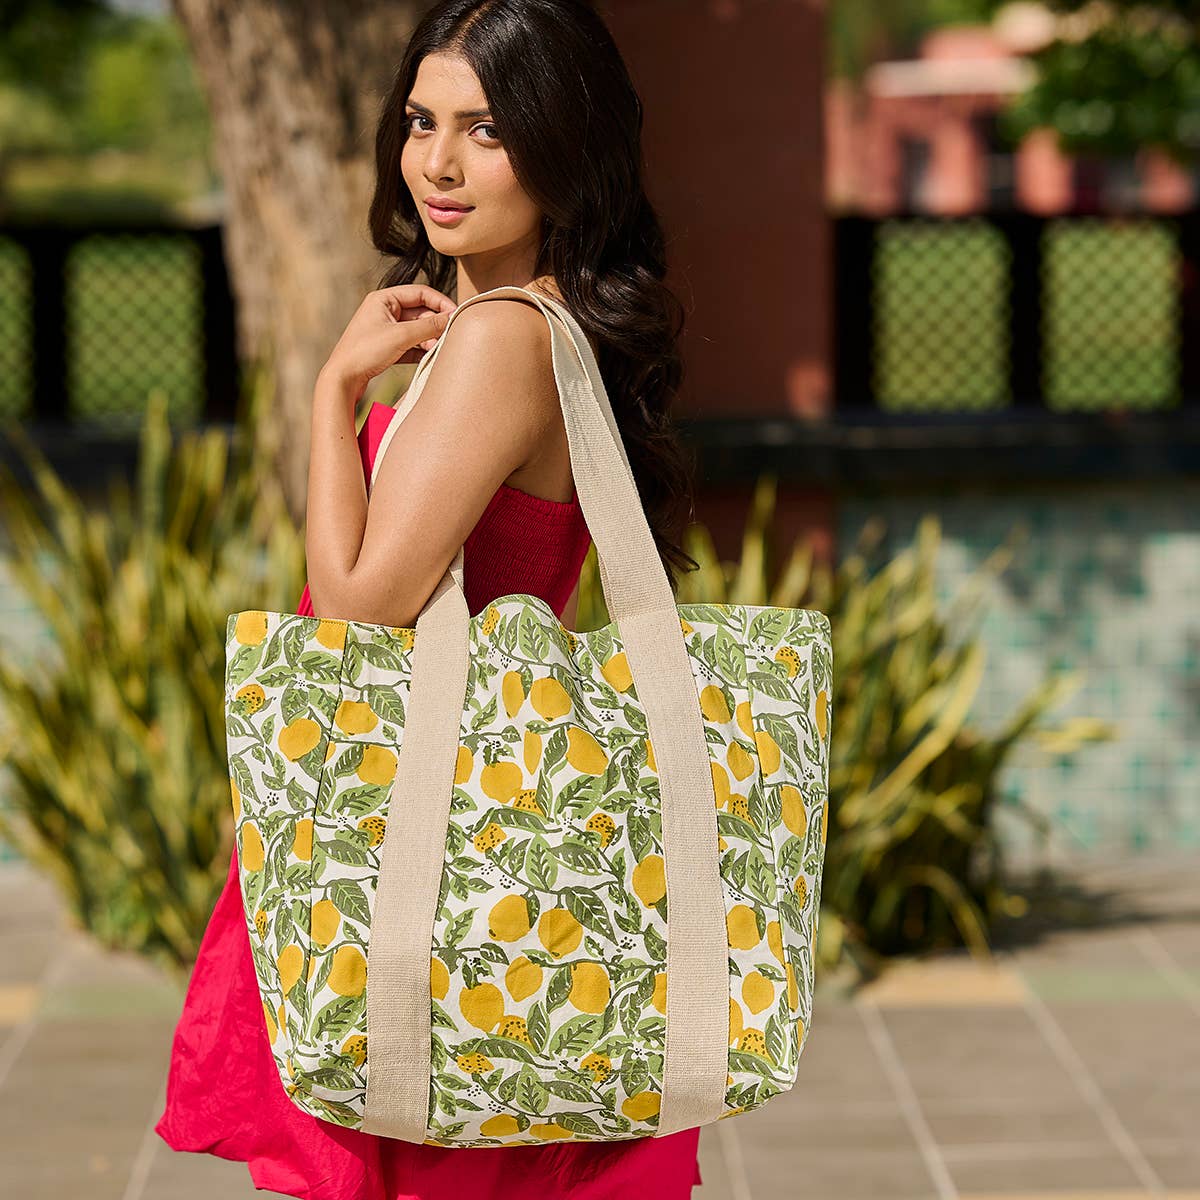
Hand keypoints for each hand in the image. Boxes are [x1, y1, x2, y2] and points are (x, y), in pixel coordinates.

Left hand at [322, 284, 456, 391]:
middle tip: (451, 336)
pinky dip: (422, 350)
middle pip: (421, 312)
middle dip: (436, 325)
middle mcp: (384, 311)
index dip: (441, 302)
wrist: (343, 379)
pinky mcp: (387, 347)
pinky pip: (411, 345)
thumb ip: (429, 326)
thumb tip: (453, 318)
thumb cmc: (365, 352)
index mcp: (384, 299)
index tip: (456, 315)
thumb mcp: (401, 336)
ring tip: (440, 350)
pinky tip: (431, 358)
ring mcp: (386, 330)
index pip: (420, 292)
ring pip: (417, 330)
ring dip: (430, 339)